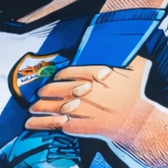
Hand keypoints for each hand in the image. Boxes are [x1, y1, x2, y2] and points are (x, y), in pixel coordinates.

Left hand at [24, 58, 152, 144]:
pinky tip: (30, 124)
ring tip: (31, 109)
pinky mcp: (77, 127)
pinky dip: (41, 124)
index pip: (68, 72)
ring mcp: (78, 110)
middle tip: (39, 93)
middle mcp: (82, 91)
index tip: (55, 78)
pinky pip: (54, 124)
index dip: (58, 76)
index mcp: (92, 75)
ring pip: (51, 107)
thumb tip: (119, 40)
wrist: (137, 123)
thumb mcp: (136, 66)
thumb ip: (124, 53)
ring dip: (38, 107)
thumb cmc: (137, 93)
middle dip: (44, 91)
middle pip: (55, 89)